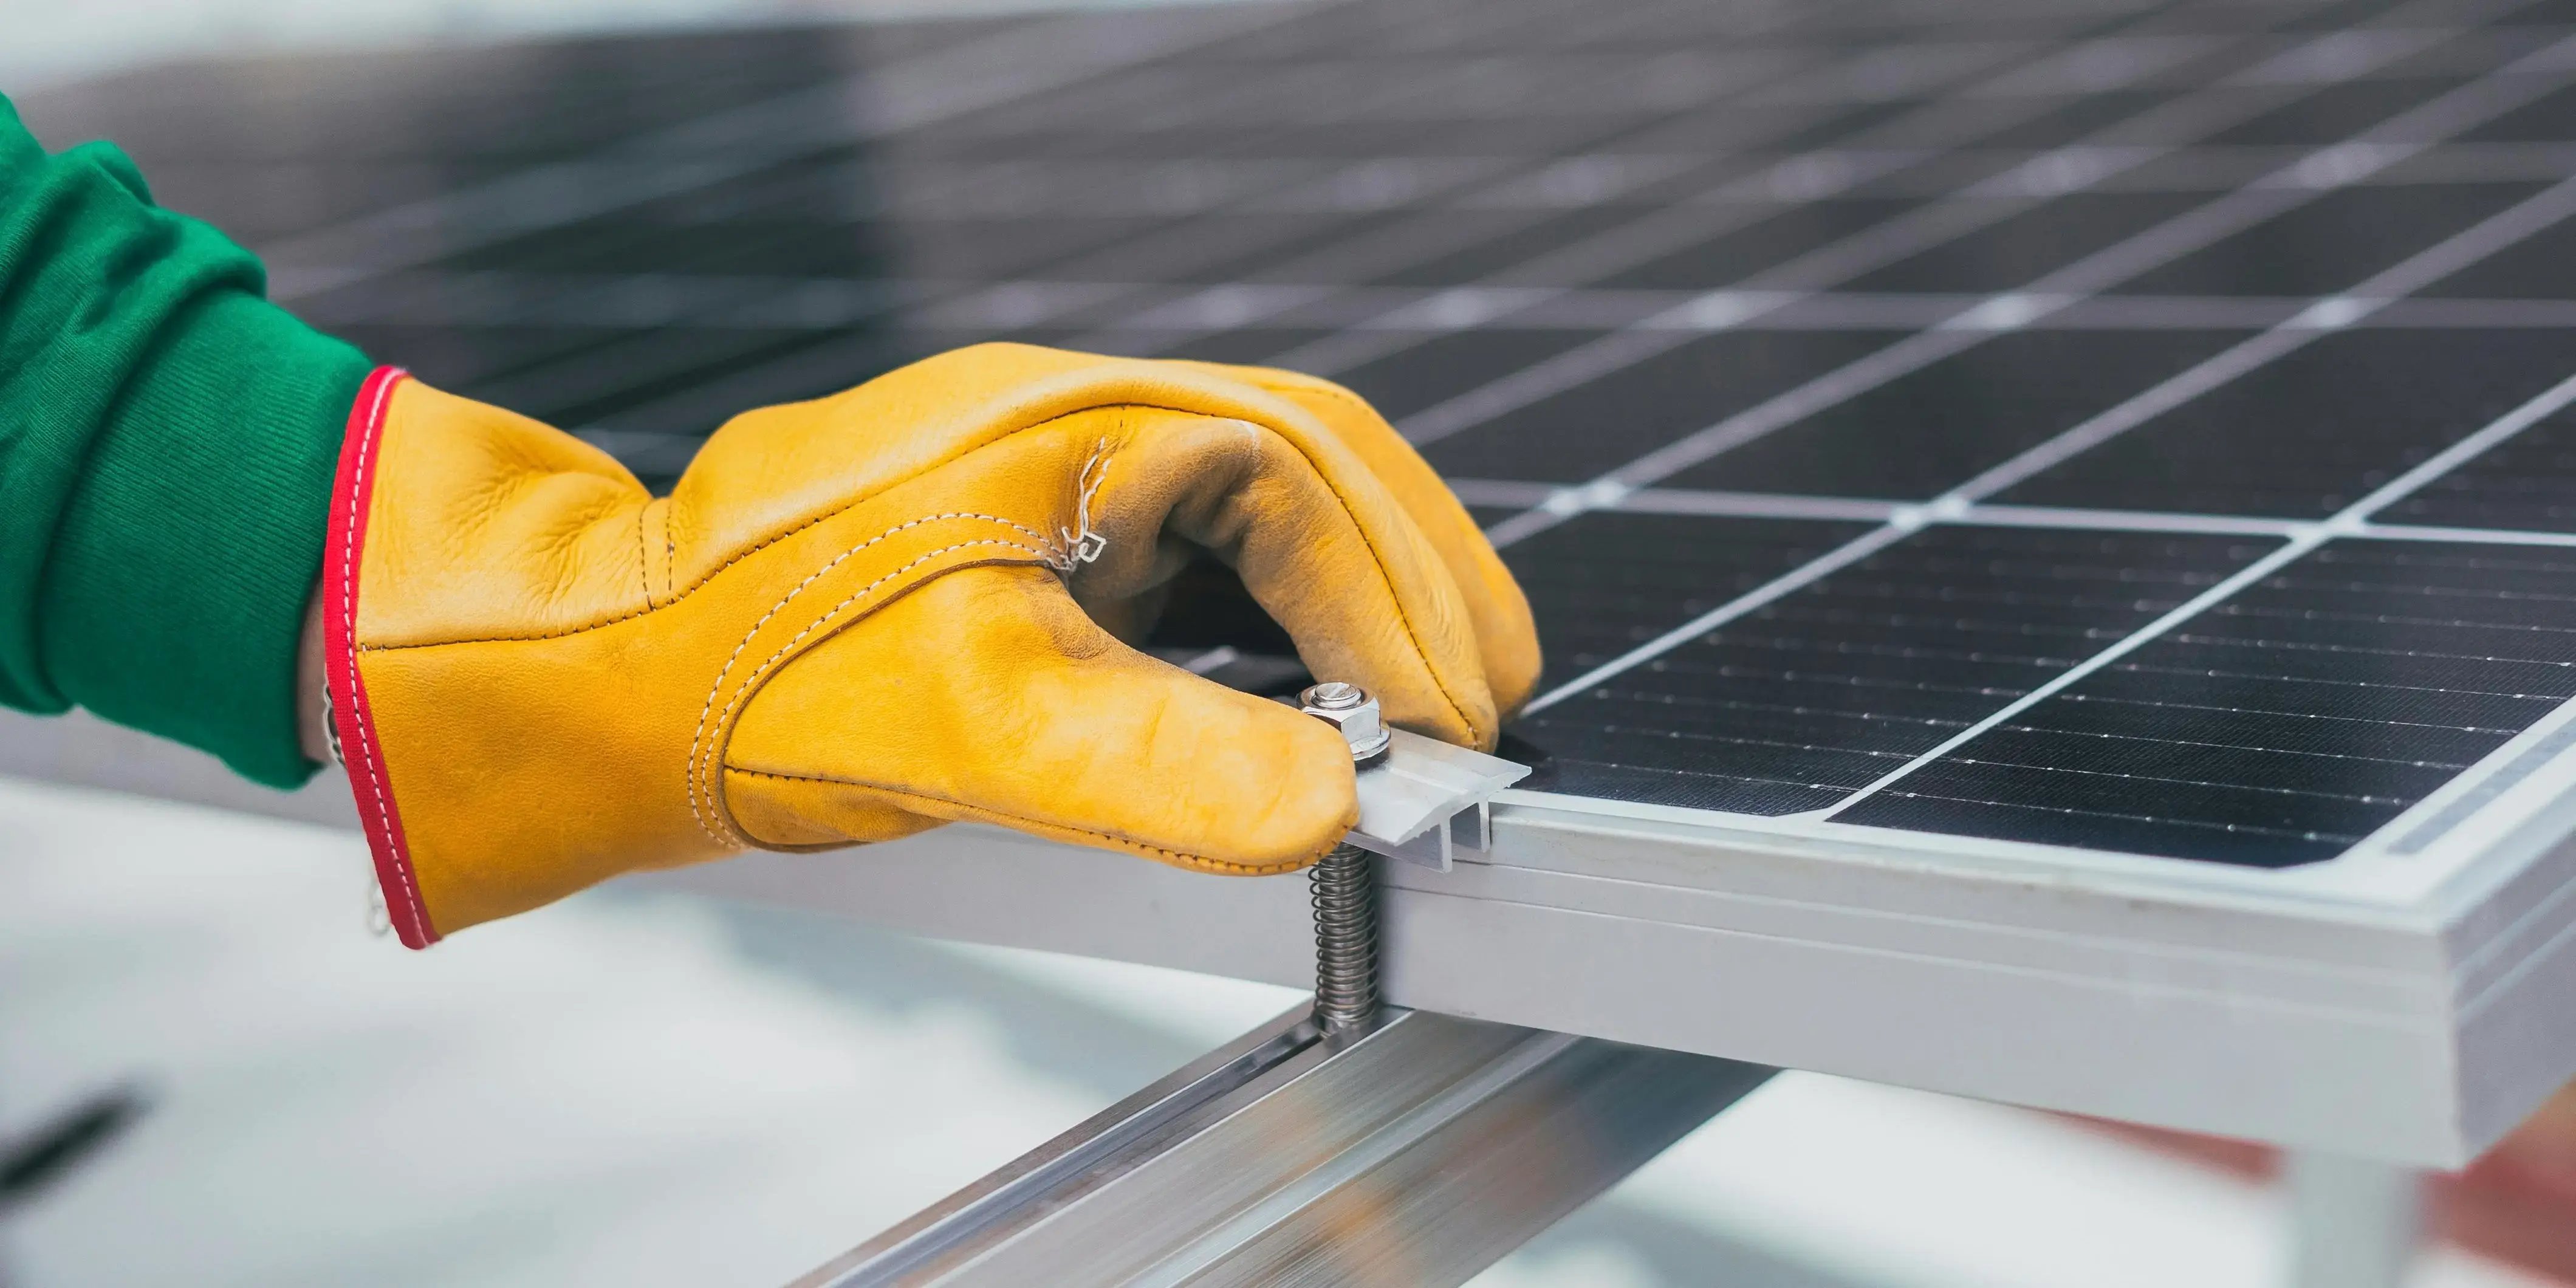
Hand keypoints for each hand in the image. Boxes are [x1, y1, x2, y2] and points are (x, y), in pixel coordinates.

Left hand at [315, 344, 1538, 945]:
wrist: (615, 675)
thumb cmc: (762, 675)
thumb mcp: (982, 730)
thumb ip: (1165, 765)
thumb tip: (1341, 803)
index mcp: (1087, 422)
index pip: (1308, 483)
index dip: (1404, 606)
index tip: (1452, 730)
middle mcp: (1082, 419)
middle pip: (1313, 466)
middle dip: (1414, 584)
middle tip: (1481, 709)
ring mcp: (1057, 465)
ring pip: (1262, 500)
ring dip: (1355, 593)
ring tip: (1420, 702)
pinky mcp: (1033, 525)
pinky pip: (1197, 542)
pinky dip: (1276, 610)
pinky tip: (1295, 688)